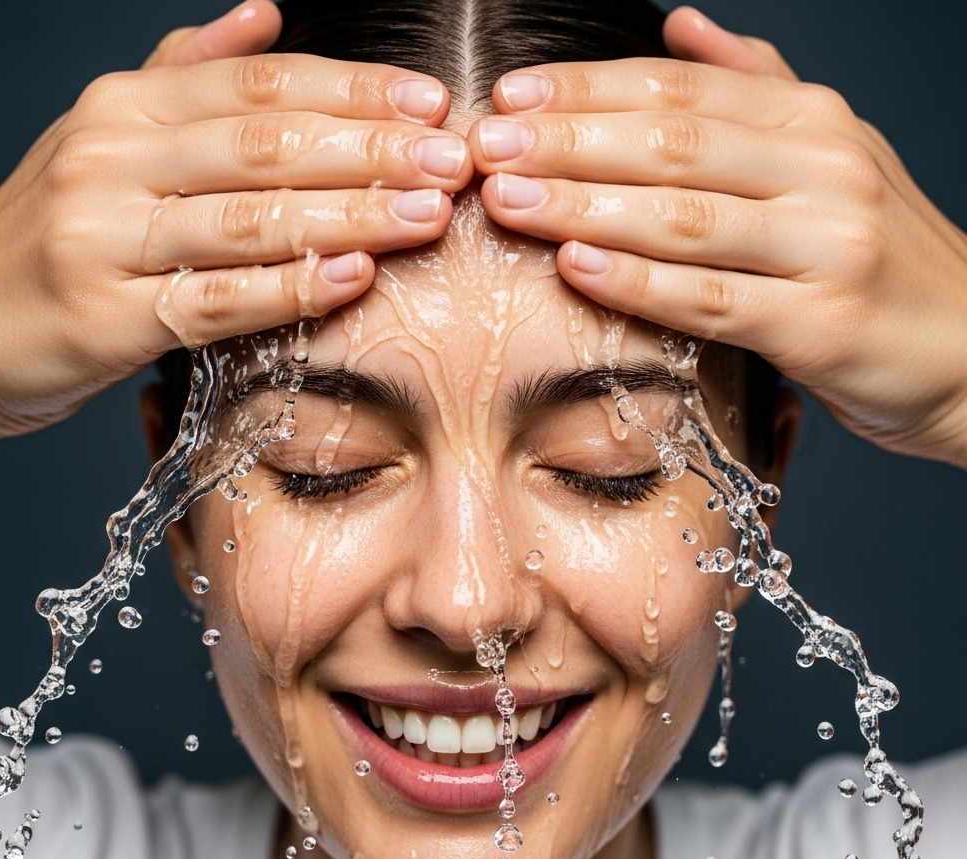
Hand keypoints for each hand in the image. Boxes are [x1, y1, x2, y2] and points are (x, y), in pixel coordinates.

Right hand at [0, 0, 470, 447]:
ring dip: (351, 213)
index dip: (355, 90)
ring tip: (428, 212)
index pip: (261, 85)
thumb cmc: (44, 241)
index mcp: (124, 107)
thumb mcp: (101, 139)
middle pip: (267, 142)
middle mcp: (112, 158)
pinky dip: (290, 287)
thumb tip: (262, 15)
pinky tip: (354, 276)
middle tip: (454, 158)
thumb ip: (181, 74)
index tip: (432, 103)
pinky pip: (217, 301)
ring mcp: (103, 236)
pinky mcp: (106, 317)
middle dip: (373, 149)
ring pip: (250, 217)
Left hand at [469, 6, 966, 467]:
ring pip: (685, 215)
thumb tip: (681, 21)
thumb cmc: (878, 259)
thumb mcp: (831, 155)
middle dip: (569, 141)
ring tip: (508, 199)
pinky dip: (640, 282)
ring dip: (584, 204)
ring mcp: (827, 243)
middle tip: (486, 146)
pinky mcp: (821, 322)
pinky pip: (712, 299)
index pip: (681, 87)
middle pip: (672, 142)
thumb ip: (757, 86)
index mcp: (813, 121)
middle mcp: (823, 168)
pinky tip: (577, 268)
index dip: (589, 88)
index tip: (512, 97)